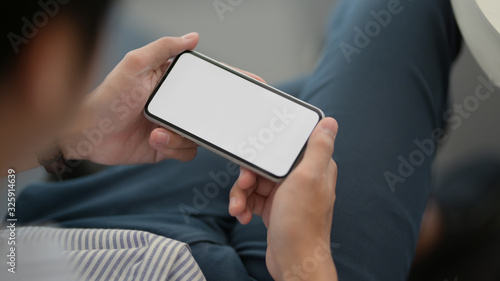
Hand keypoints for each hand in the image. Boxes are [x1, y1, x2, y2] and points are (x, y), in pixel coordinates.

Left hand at [59, 33, 263, 164]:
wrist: (87, 135)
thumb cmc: (106, 98)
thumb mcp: (134, 65)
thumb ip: (163, 49)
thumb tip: (193, 37)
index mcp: (171, 82)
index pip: (206, 80)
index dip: (230, 81)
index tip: (253, 83)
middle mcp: (176, 105)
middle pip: (210, 110)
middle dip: (215, 116)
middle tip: (218, 118)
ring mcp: (174, 127)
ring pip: (201, 134)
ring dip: (182, 134)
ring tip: (158, 130)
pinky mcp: (168, 147)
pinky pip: (187, 151)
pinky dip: (174, 147)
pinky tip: (154, 139)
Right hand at [229, 118, 338, 280]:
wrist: (293, 261)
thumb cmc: (301, 223)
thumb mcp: (308, 178)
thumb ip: (318, 147)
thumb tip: (330, 121)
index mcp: (313, 166)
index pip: (284, 146)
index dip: (266, 151)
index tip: (254, 160)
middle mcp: (301, 178)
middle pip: (265, 164)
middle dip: (248, 176)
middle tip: (242, 187)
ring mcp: (287, 194)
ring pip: (255, 182)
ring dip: (242, 194)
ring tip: (238, 208)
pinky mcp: (275, 208)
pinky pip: (253, 198)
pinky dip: (244, 205)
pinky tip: (242, 216)